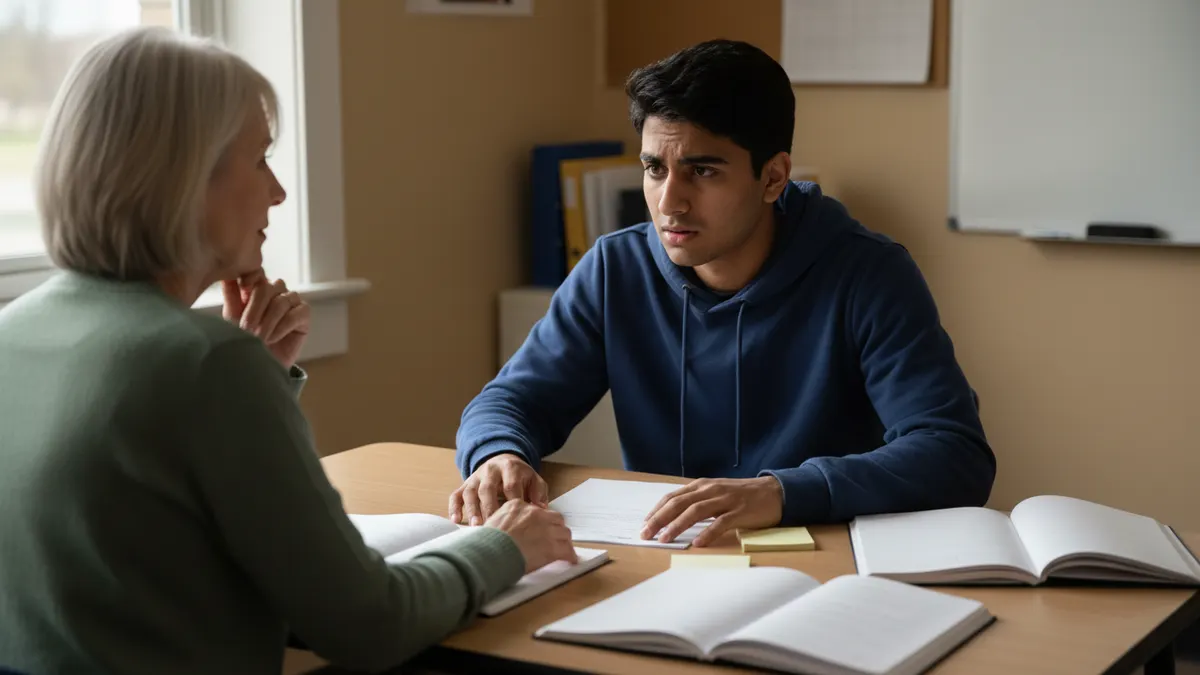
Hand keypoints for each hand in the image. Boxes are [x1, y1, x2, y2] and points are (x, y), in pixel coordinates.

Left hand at [222, 269, 310, 368]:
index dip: (249, 284)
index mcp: (259, 286)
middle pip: (268, 287)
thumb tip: (225, 274)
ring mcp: (292, 301)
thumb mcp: (233, 315)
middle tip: (246, 329)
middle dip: (255, 310)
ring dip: (267, 322)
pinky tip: (272, 338)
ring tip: (257, 338)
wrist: (259, 364)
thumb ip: (231, 293)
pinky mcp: (304, 315)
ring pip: (281, 301)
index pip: (257, 274)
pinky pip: (296, 314)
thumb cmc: (244, 338)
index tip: (240, 300)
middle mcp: (277, 290)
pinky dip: (282, 327)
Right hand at [449, 453, 547, 525]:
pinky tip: (456, 520)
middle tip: (493, 526)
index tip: (516, 519)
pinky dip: (454, 507)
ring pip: (471, 492)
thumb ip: (538, 493)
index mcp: (510, 468)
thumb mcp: (534, 480)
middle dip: (490, 507)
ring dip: (472, 510)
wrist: (503, 461)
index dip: (513, 502)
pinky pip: (456, 495)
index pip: (511, 485)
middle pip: (487, 488)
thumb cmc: (521, 477)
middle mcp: (490, 470)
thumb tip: (540, 509)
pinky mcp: (465, 484)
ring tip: (476, 526)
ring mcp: (476, 477)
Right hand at [483, 500, 577, 572]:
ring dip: (564, 541)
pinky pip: (567, 550)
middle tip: (555, 537)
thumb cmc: (486, 542)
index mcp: (519, 506)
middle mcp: (536, 515)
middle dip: (556, 528)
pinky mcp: (552, 548)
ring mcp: (546, 530)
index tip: (541, 527)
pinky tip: (570, 560)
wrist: (490, 553)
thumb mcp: (492, 520)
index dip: (541, 521)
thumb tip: (508, 527)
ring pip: (564, 533)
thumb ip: (504, 519)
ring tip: (563, 548)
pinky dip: (569, 556)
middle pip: (556, 518)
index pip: (537, 510)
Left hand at [641, 477, 783, 547]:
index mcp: (702, 485)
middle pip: (679, 503)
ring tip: (665, 539)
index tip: (643, 524)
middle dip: (659, 519)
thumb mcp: (715, 493)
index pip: (672, 497)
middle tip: (645, 534)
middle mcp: (710, 490)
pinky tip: (698, 543)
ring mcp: (725, 500)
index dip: (656, 510)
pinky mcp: (740, 511)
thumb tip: (672, 517)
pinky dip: (708, 532)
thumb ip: (696, 502)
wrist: (774, 492)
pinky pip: (721, 522)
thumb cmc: (741, 496)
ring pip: (696, 511)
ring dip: (677, 526)